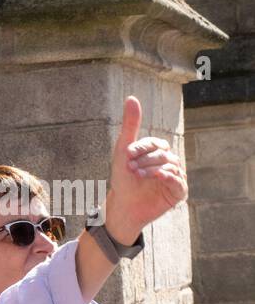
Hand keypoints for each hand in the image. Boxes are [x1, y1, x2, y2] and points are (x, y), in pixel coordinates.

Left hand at [103, 96, 187, 244]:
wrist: (122, 206)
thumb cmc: (123, 179)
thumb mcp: (123, 151)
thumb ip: (130, 125)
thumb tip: (131, 97)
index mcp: (158, 152)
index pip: (156, 143)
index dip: (141, 148)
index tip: (127, 156)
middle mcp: (170, 162)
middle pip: (164, 155)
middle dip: (145, 160)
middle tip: (131, 168)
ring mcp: (176, 176)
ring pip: (171, 166)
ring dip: (153, 169)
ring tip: (139, 175)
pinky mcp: (178, 192)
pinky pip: (180, 182)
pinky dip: (169, 178)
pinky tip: (157, 178)